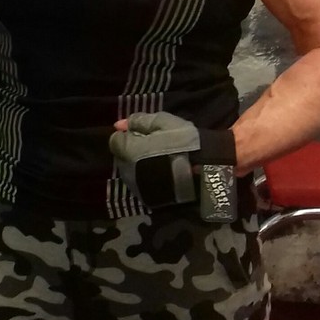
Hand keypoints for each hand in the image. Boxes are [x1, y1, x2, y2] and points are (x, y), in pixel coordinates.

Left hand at [109, 112, 234, 210]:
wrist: (204, 170)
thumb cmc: (182, 141)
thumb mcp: (162, 121)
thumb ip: (138, 121)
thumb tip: (118, 124)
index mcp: (128, 149)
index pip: (115, 141)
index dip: (128, 135)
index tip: (142, 134)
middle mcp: (127, 170)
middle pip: (120, 157)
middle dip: (130, 150)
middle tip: (151, 146)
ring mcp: (137, 186)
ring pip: (128, 171)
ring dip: (136, 164)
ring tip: (156, 160)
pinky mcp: (147, 198)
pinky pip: (139, 184)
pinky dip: (145, 177)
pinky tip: (160, 173)